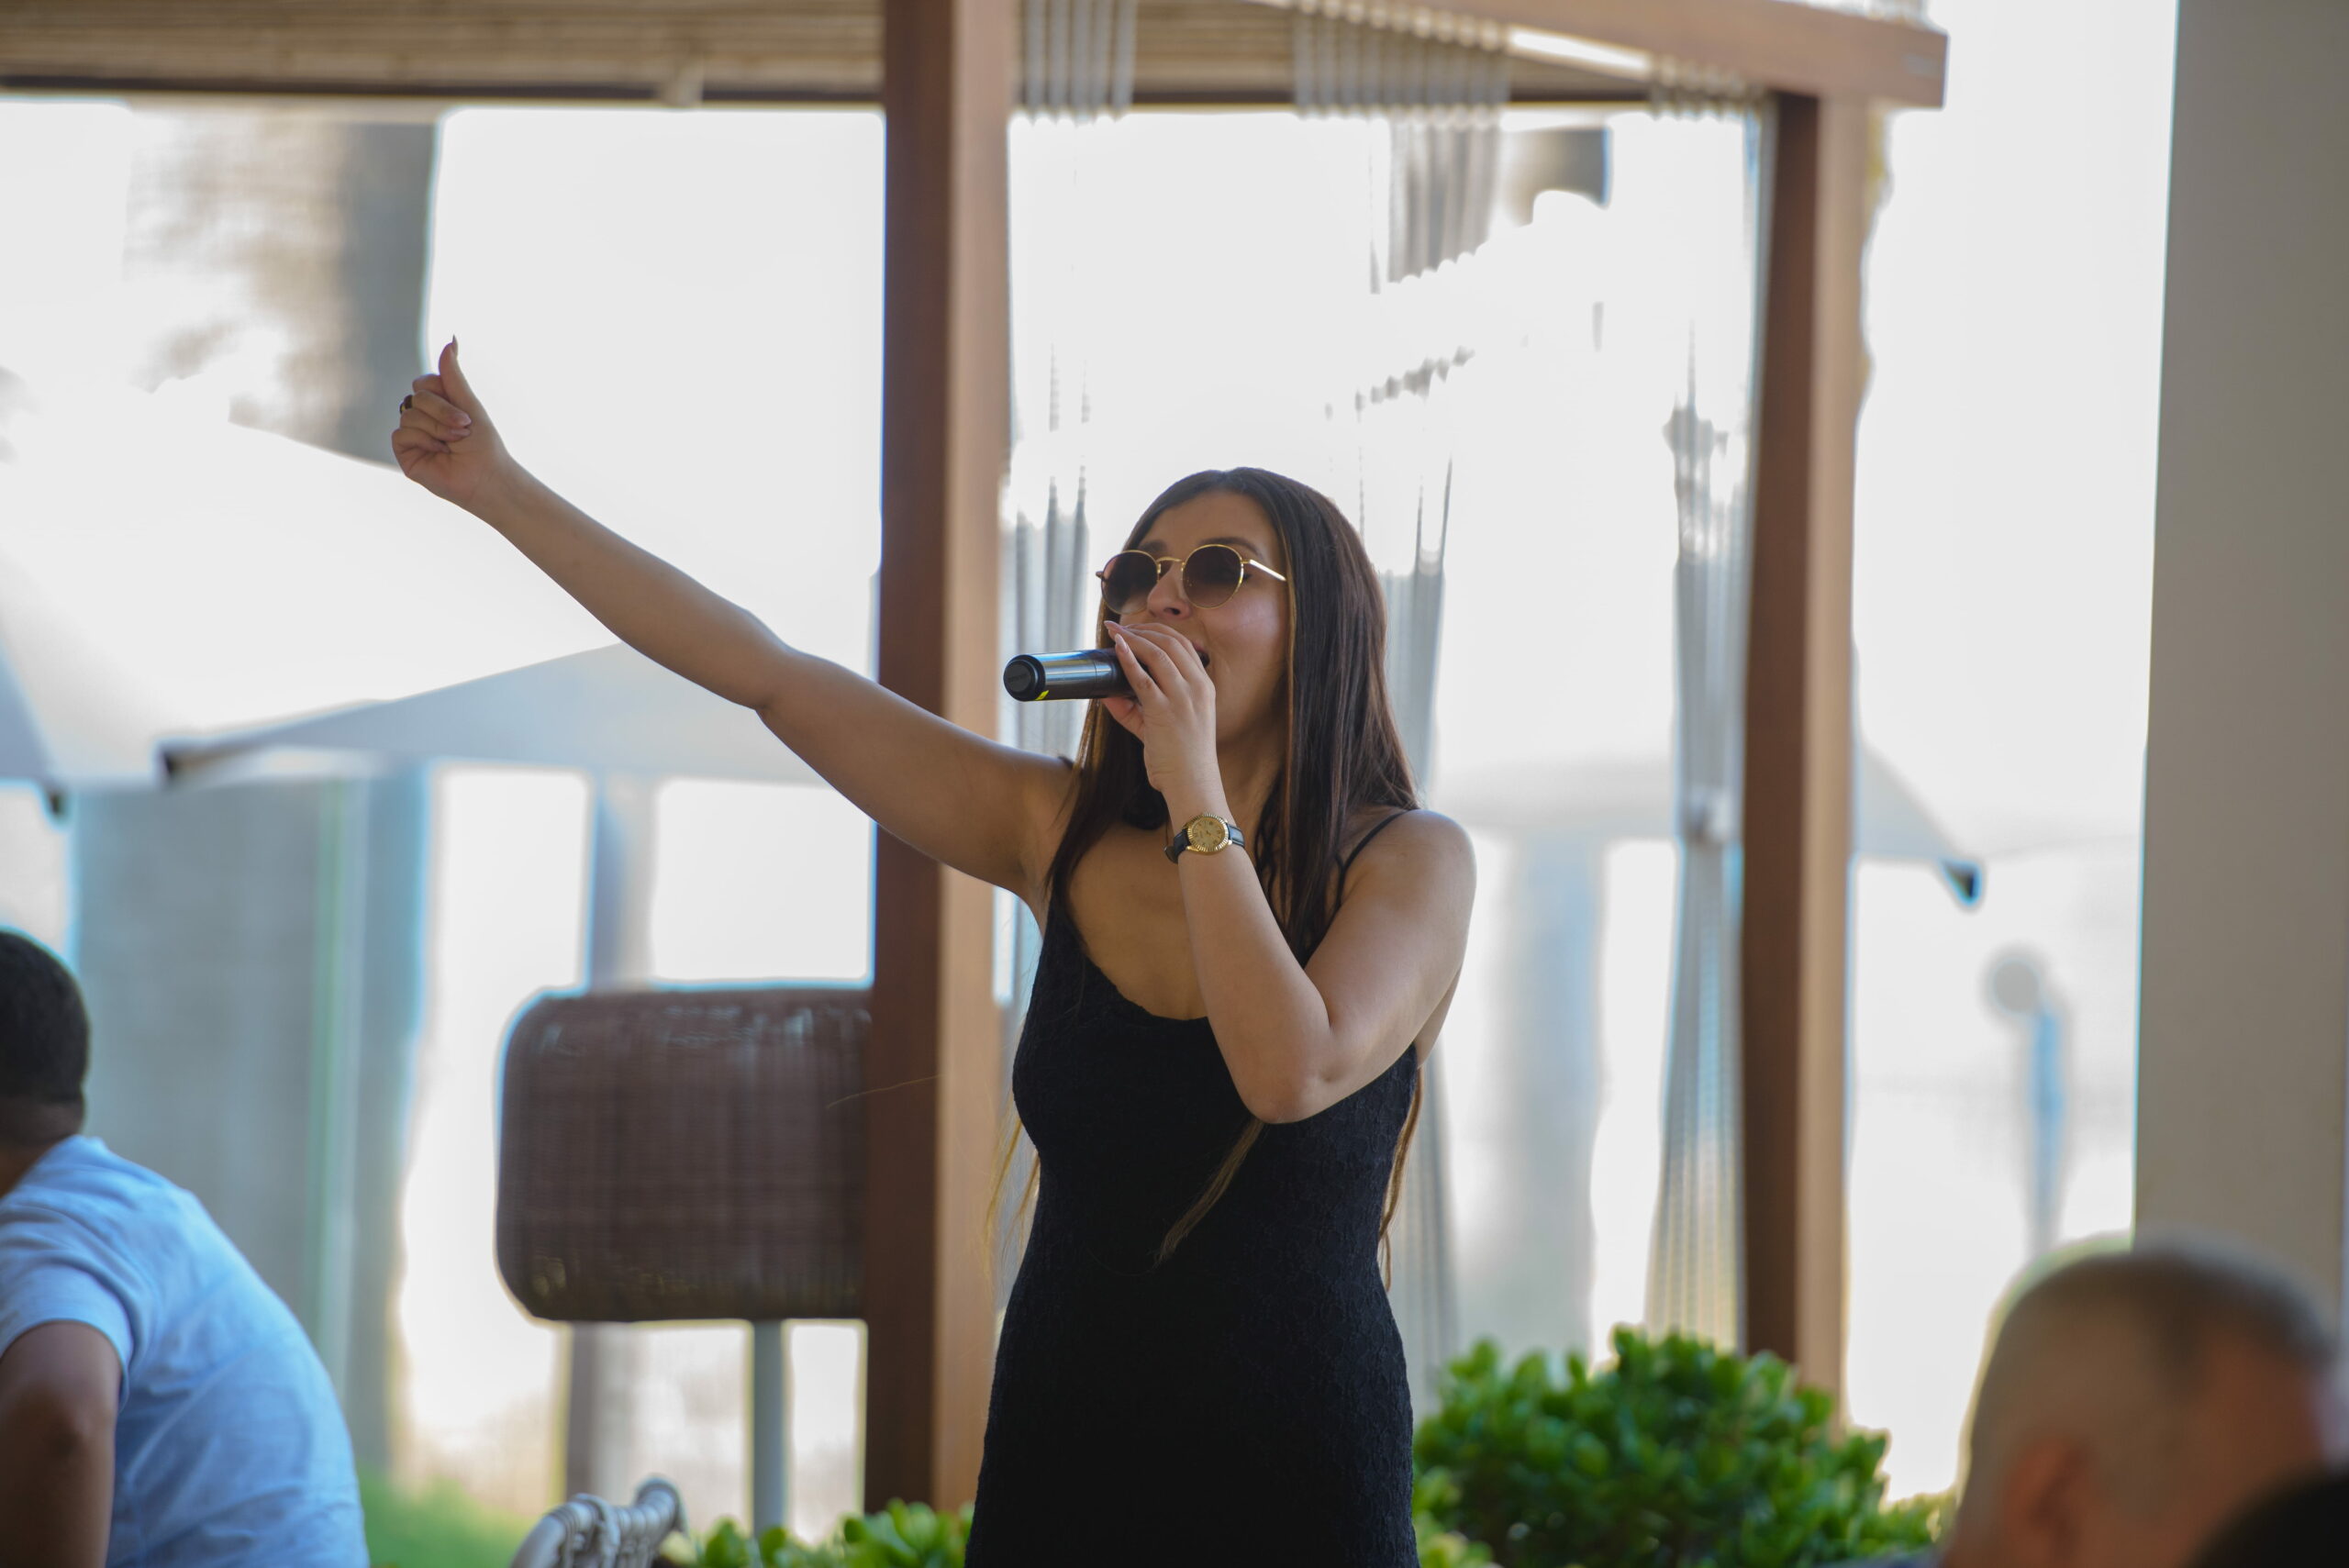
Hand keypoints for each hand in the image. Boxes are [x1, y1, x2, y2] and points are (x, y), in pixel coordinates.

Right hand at [391, 339, 524, 512]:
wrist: (485, 477)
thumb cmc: (482, 443)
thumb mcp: (468, 403)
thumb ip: (453, 374)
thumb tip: (451, 339)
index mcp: (436, 404)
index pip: (424, 382)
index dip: (441, 393)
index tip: (465, 412)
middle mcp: (421, 417)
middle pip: (417, 396)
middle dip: (443, 412)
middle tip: (464, 429)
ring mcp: (411, 434)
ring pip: (409, 414)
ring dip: (437, 428)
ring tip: (453, 444)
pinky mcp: (404, 452)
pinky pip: (401, 433)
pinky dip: (424, 441)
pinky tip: (439, 453)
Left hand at [1100, 621, 1222, 811]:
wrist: (1193, 784)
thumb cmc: (1181, 759)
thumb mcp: (1163, 727)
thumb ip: (1135, 709)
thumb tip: (1107, 693)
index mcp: (1204, 687)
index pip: (1184, 645)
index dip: (1158, 630)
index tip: (1137, 627)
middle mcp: (1197, 687)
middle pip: (1171, 642)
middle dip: (1143, 629)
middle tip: (1119, 627)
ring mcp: (1183, 698)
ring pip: (1158, 653)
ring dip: (1133, 638)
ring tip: (1114, 633)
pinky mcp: (1165, 710)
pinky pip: (1143, 678)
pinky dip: (1128, 659)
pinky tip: (1118, 649)